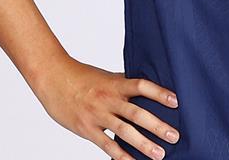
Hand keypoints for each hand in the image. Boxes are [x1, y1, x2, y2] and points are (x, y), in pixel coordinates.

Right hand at [31, 54, 180, 159]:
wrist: (53, 78)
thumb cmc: (80, 76)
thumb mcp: (105, 76)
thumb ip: (123, 84)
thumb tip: (145, 89)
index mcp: (115, 84)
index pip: (141, 85)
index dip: (159, 93)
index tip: (176, 101)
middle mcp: (108, 99)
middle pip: (137, 113)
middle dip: (157, 126)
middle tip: (174, 136)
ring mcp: (97, 115)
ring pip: (124, 131)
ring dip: (144, 144)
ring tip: (160, 154)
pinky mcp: (87, 129)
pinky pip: (106, 145)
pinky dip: (120, 156)